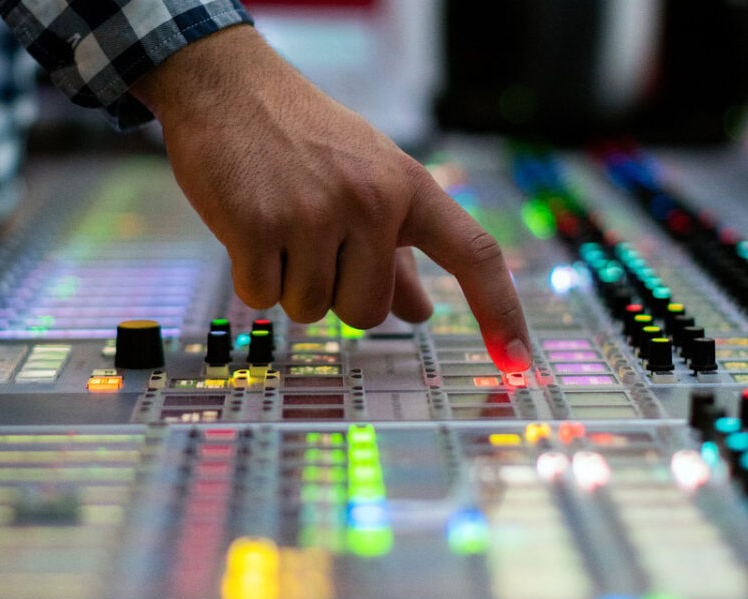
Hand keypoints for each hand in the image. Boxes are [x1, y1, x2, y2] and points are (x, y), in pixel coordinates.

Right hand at [131, 26, 530, 370]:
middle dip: (336, 295)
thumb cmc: (305, 138)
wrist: (229, 88)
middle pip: (367, 312)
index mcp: (408, 187)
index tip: (518, 361)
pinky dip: (252, 277)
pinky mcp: (257, 227)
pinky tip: (248, 228)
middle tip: (312, 244)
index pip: (473, 254)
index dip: (501, 311)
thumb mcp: (368, 179)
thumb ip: (398, 252)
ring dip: (289, 283)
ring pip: (310, 310)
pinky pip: (262, 298)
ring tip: (279, 225)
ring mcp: (313, 214)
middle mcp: (370, 201)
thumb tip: (420, 314)